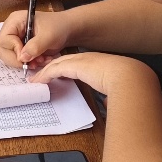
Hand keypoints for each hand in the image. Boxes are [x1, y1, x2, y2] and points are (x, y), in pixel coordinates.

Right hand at [0, 9, 73, 68]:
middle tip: (33, 64)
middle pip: (3, 50)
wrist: (67, 30)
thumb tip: (22, 58)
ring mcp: (15, 39)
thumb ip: (35, 46)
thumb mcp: (49, 36)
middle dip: (17, 60)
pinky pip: (18, 60)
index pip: (3, 39)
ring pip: (9, 57)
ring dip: (24, 63)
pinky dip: (29, 63)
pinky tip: (40, 60)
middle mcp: (12, 30)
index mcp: (15, 21)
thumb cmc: (58, 27)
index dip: (13, 50)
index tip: (26, 57)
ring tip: (40, 61)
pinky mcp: (20, 47)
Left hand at [27, 51, 145, 95]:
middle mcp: (85, 58)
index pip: (74, 63)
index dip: (63, 68)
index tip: (56, 74)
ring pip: (55, 64)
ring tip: (35, 79)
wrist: (127, 75)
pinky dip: (45, 75)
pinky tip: (38, 81)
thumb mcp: (114, 86)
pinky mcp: (73, 66)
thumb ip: (107, 92)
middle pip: (61, 61)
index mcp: (94, 61)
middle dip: (49, 67)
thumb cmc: (126, 81)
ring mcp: (79, 60)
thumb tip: (107, 103)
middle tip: (39, 75)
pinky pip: (54, 70)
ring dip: (44, 72)